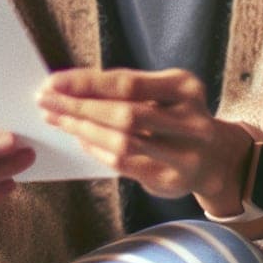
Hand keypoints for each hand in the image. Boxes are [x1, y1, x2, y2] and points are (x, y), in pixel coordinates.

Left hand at [37, 67, 251, 216]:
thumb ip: (122, 88)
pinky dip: (97, 151)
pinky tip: (80, 140)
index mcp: (184, 88)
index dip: (87, 83)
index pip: (127, 83)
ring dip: (83, 130)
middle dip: (78, 107)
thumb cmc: (175, 116)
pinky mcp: (172, 180)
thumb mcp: (161, 92)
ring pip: (123, 142)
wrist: (217, 158)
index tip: (53, 81)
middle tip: (45, 101)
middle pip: (124, 114)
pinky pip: (125, 165)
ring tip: (57, 119)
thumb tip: (67, 87)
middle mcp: (190, 120)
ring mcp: (185, 154)